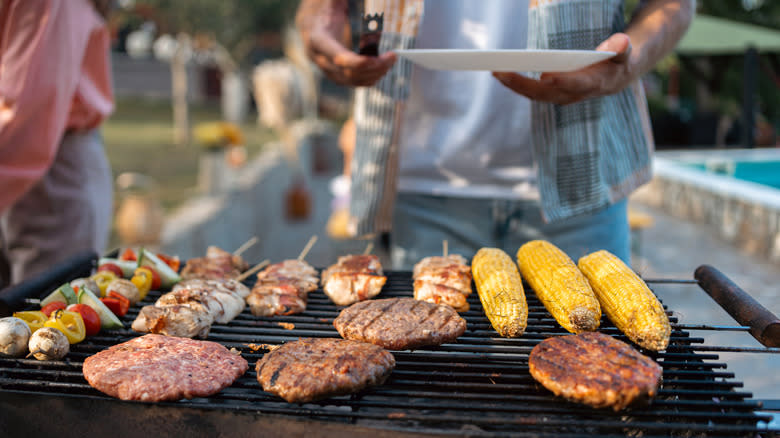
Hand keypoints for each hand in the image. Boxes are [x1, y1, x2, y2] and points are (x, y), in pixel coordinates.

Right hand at [299, 1, 395, 86]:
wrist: (312, 18)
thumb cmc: (324, 7)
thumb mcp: (333, 1)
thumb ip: (341, 2)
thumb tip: (367, 11)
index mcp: (316, 38)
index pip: (336, 57)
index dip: (355, 63)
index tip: (375, 60)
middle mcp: (318, 57)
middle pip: (347, 72)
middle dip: (372, 68)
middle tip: (391, 58)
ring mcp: (325, 67)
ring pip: (350, 80)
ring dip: (373, 74)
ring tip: (389, 62)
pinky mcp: (333, 71)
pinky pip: (351, 81)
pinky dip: (367, 78)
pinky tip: (381, 70)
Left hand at [492, 33, 633, 104]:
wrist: (617, 77)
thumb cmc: (619, 60)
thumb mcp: (625, 53)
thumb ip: (622, 48)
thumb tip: (621, 41)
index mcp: (594, 83)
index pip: (576, 85)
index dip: (562, 82)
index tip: (545, 76)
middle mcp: (575, 94)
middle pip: (545, 93)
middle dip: (522, 84)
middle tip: (501, 72)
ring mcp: (562, 97)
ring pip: (535, 95)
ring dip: (514, 85)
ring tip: (495, 72)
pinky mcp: (553, 94)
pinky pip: (531, 92)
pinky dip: (516, 85)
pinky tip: (501, 74)